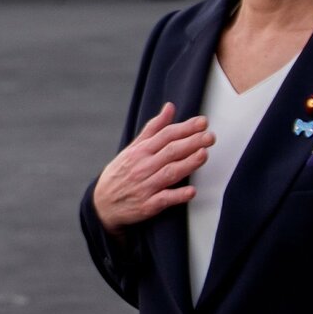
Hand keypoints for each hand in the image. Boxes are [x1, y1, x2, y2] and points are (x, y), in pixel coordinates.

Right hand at [93, 102, 214, 233]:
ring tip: (204, 154)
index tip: (203, 122)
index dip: (185, 128)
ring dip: (187, 164)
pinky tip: (191, 191)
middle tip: (210, 136)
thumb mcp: (133, 148)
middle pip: (170, 152)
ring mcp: (146, 186)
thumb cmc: (121, 173)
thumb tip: (170, 107)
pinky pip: (164, 199)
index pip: (166, 135)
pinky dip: (177, 195)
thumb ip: (154, 128)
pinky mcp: (147, 206)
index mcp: (141, 151)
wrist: (102, 204)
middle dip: (191, 143)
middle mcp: (143, 167)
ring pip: (169, 173)